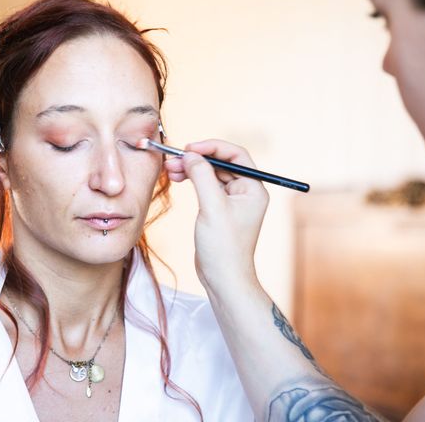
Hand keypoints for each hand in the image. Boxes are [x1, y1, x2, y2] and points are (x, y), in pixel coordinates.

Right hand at [163, 139, 268, 290]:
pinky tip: (178, 179)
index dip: (212, 147)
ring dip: (192, 169)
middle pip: (221, 163)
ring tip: (170, 170)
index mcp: (253, 189)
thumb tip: (191, 155)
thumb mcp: (212, 207)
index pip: (235, 155)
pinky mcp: (220, 210)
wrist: (222, 278)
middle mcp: (246, 192)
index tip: (190, 148)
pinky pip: (206, 186)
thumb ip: (202, 177)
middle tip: (174, 160)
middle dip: (197, 159)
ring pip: (211, 174)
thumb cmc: (224, 247)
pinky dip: (192, 180)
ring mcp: (232, 201)